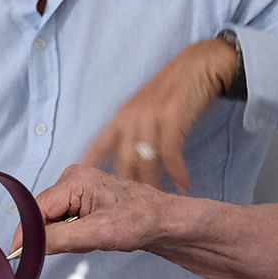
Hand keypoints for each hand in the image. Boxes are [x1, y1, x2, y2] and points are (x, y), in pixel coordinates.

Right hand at [12, 164, 170, 255]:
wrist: (164, 220)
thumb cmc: (141, 221)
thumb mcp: (98, 234)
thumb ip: (59, 238)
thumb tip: (27, 246)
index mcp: (75, 180)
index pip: (36, 209)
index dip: (27, 234)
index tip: (20, 256)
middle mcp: (72, 178)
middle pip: (42, 213)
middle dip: (50, 235)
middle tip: (75, 245)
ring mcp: (77, 187)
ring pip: (52, 218)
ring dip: (62, 235)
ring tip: (89, 238)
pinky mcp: (81, 198)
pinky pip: (63, 219)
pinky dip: (70, 233)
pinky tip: (90, 234)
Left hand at [80, 37, 239, 192]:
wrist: (198, 65)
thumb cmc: (173, 88)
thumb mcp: (145, 108)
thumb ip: (134, 131)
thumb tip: (129, 159)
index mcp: (121, 117)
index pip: (97, 148)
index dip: (88, 171)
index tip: (79, 192)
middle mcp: (130, 119)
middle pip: (121, 162)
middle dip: (124, 189)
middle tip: (127, 213)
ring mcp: (150, 119)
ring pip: (145, 161)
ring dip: (152, 185)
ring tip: (157, 204)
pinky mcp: (172, 119)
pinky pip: (171, 154)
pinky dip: (178, 173)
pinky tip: (183, 186)